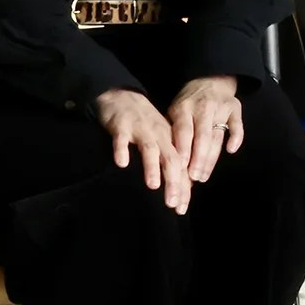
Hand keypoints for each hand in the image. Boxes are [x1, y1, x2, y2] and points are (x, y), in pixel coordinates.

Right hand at [93, 87, 190, 213]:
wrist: (123, 96)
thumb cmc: (144, 124)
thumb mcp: (160, 140)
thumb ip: (169, 161)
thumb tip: (182, 187)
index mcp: (171, 140)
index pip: (181, 166)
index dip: (183, 187)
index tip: (181, 208)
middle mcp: (160, 135)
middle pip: (171, 159)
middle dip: (174, 182)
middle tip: (173, 203)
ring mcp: (141, 129)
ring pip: (150, 149)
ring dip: (152, 167)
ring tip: (153, 185)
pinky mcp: (121, 126)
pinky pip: (121, 139)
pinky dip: (122, 150)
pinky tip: (122, 163)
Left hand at [164, 75, 245, 198]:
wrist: (209, 80)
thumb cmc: (187, 104)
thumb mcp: (174, 113)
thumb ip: (173, 134)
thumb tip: (167, 164)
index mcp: (184, 108)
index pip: (184, 131)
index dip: (184, 150)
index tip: (181, 169)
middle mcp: (203, 107)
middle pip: (202, 136)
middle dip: (198, 159)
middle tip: (195, 178)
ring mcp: (221, 107)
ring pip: (217, 135)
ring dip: (212, 157)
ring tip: (204, 176)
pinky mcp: (235, 108)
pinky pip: (237, 124)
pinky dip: (236, 137)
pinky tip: (231, 150)